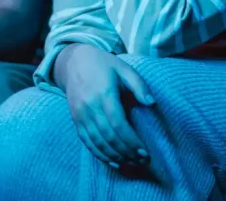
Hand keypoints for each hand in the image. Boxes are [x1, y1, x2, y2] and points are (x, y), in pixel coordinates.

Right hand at [61, 44, 153, 167]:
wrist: (73, 61)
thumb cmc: (103, 65)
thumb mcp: (123, 68)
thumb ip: (139, 85)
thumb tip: (152, 104)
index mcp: (104, 93)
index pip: (117, 123)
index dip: (131, 141)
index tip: (144, 152)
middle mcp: (89, 106)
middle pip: (108, 136)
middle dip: (126, 152)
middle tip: (142, 162)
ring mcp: (80, 114)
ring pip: (97, 142)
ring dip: (115, 156)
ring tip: (131, 164)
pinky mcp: (76, 120)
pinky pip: (87, 142)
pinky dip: (100, 155)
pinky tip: (114, 162)